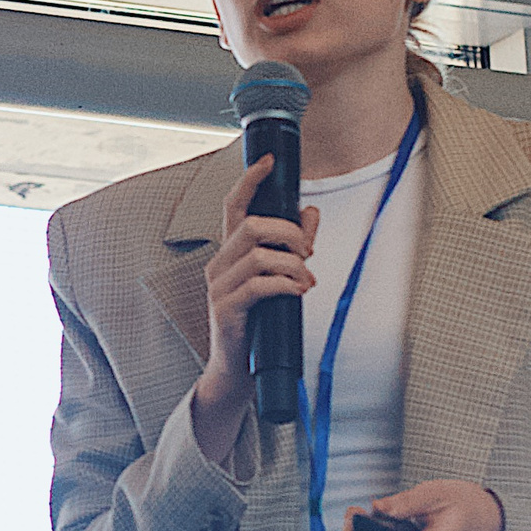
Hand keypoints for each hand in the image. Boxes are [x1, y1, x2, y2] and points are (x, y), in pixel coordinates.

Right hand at [190, 155, 319, 457]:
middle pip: (252, 226)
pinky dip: (285, 284)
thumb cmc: (259, 321)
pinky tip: (297, 292)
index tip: (268, 160)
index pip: (233, 206)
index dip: (249, 180)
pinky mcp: (226, 310)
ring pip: (258, 255)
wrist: (239, 369)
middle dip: (288, 233)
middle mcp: (219, 265)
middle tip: (308, 252)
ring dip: (292, 264)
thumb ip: (293, 245)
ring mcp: (219, 288)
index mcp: (229, 252)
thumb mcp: (278, 278)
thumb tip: (311, 212)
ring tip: (306, 280)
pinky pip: (259, 285)